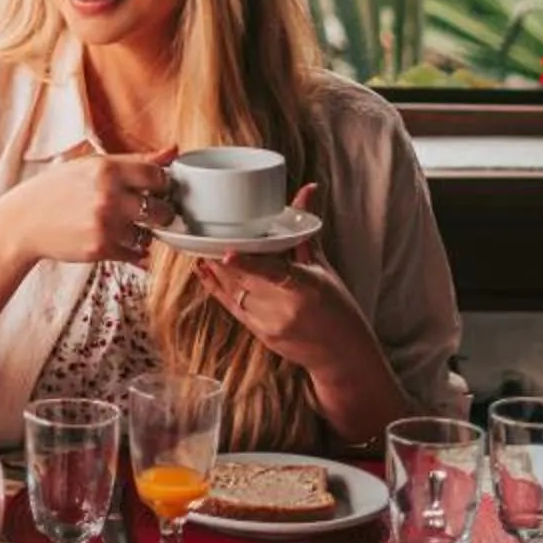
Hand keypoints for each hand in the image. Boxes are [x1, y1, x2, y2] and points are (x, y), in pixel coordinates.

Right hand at [3, 143, 176, 268]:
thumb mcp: (91, 165)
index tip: (155, 189)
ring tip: (125, 226)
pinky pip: (134, 253)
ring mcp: (106, 225)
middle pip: (162, 210)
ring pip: (148, 235)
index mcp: (107, 169)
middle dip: (161, 213)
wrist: (25, 221)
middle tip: (150, 212)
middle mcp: (109, 196)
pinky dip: (130, 250)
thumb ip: (134, 160)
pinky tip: (115, 239)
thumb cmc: (58, 189)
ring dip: (143, 233)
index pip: (158, 176)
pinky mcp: (101, 249)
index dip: (161, 184)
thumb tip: (173, 151)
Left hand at [192, 184, 363, 369]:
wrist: (343, 355)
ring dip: (216, 270)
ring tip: (200, 247)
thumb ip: (305, 229)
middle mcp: (286, 307)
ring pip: (235, 292)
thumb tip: (308, 188)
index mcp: (306, 286)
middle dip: (222, 258)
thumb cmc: (338, 306)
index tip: (227, 252)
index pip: (274, 272)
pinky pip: (232, 307)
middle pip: (246, 279)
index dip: (248, 263)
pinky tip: (204, 271)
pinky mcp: (261, 335)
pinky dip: (216, 288)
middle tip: (204, 233)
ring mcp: (271, 324)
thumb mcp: (322, 267)